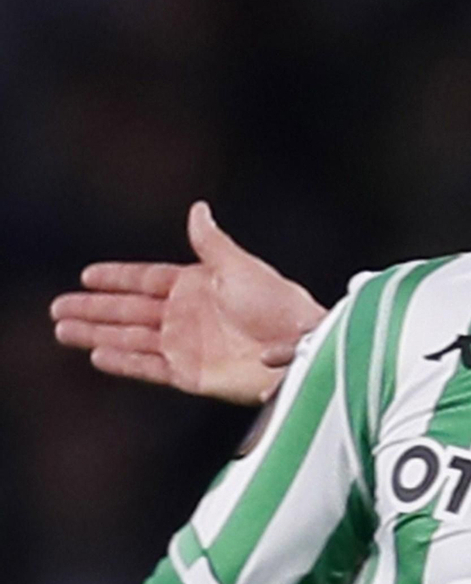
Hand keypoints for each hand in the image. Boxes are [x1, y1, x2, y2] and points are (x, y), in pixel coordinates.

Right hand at [50, 202, 326, 406]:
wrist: (301, 348)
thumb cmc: (279, 305)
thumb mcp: (240, 267)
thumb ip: (211, 243)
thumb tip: (198, 208)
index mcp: (198, 286)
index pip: (146, 280)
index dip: (116, 278)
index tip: (86, 275)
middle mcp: (186, 317)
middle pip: (129, 311)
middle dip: (93, 308)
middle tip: (57, 307)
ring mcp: (186, 346)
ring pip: (130, 339)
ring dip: (97, 333)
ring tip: (63, 330)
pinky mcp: (191, 375)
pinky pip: (148, 367)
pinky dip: (123, 362)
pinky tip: (97, 354)